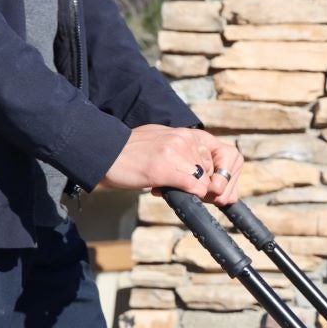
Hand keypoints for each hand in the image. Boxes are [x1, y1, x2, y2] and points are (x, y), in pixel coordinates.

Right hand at [98, 126, 242, 202]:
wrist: (105, 153)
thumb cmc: (132, 152)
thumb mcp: (164, 141)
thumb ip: (185, 151)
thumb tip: (203, 171)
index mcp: (186, 133)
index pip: (221, 155)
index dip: (219, 175)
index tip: (211, 186)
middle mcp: (184, 139)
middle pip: (213, 172)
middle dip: (204, 185)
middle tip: (184, 189)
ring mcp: (175, 153)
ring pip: (204, 182)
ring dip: (191, 191)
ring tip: (167, 186)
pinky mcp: (164, 169)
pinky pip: (194, 187)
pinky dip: (189, 195)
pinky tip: (166, 190)